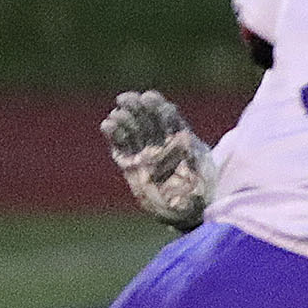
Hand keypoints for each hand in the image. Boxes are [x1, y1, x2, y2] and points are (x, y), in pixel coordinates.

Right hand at [102, 89, 214, 229]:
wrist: (188, 209)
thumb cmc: (199, 194)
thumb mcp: (200, 187)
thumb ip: (192, 181)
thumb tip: (185, 174)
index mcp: (182, 140)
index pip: (169, 118)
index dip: (159, 108)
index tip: (149, 99)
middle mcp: (163, 143)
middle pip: (148, 119)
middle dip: (137, 107)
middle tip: (125, 98)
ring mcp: (146, 152)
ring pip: (133, 130)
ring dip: (123, 119)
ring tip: (116, 114)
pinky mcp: (131, 164)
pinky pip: (121, 146)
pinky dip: (113, 135)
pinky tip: (107, 125)